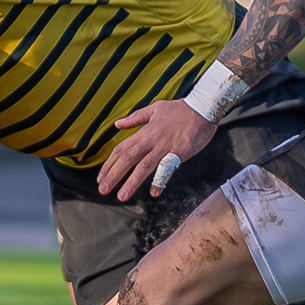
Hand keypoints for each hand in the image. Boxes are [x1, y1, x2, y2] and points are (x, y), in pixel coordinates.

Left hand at [97, 99, 218, 200]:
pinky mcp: (179, 153)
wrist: (203, 108)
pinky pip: (167, 169)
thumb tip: (117, 124)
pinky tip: (154, 193)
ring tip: (121, 196)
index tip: (101, 177)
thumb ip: (135, 118)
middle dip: (113, 175)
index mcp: (144, 132)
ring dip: (131, 182)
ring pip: (144, 166)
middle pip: (127, 159)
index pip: (121, 149)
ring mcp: (165, 147)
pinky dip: (160, 181)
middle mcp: (151, 141)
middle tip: (103, 190)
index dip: (110, 164)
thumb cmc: (180, 109)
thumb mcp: (154, 108)